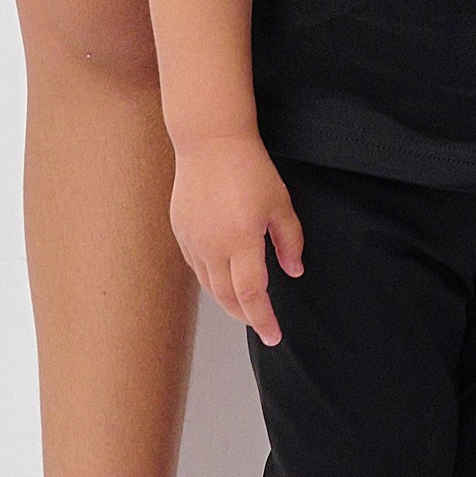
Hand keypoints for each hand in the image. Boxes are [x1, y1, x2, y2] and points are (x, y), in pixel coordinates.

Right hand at [168, 128, 305, 339]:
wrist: (209, 141)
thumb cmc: (248, 168)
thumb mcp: (280, 204)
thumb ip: (290, 241)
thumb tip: (294, 270)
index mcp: (241, 241)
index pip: (252, 295)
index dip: (263, 319)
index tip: (274, 335)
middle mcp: (212, 246)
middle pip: (227, 298)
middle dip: (246, 315)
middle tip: (262, 323)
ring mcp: (193, 241)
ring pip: (209, 285)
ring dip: (228, 300)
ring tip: (245, 304)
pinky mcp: (181, 232)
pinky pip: (196, 267)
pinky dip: (212, 280)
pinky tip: (223, 278)